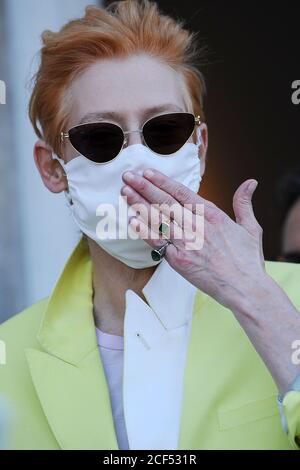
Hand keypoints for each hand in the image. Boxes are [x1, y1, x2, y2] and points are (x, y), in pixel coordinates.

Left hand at [121, 168, 265, 310]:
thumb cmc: (248, 261)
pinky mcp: (178, 260)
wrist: (245, 288)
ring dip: (139, 204)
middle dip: (144, 187)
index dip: (162, 181)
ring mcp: (186, 242)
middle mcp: (197, 225)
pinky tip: (132, 220)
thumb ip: (244, 203)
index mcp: (212, 215)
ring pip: (158, 219)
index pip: (181, 192)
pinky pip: (157, 243)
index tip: (147, 172)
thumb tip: (250, 183)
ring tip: (125, 192)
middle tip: (128, 176)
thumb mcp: (251, 227)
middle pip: (165, 202)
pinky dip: (144, 230)